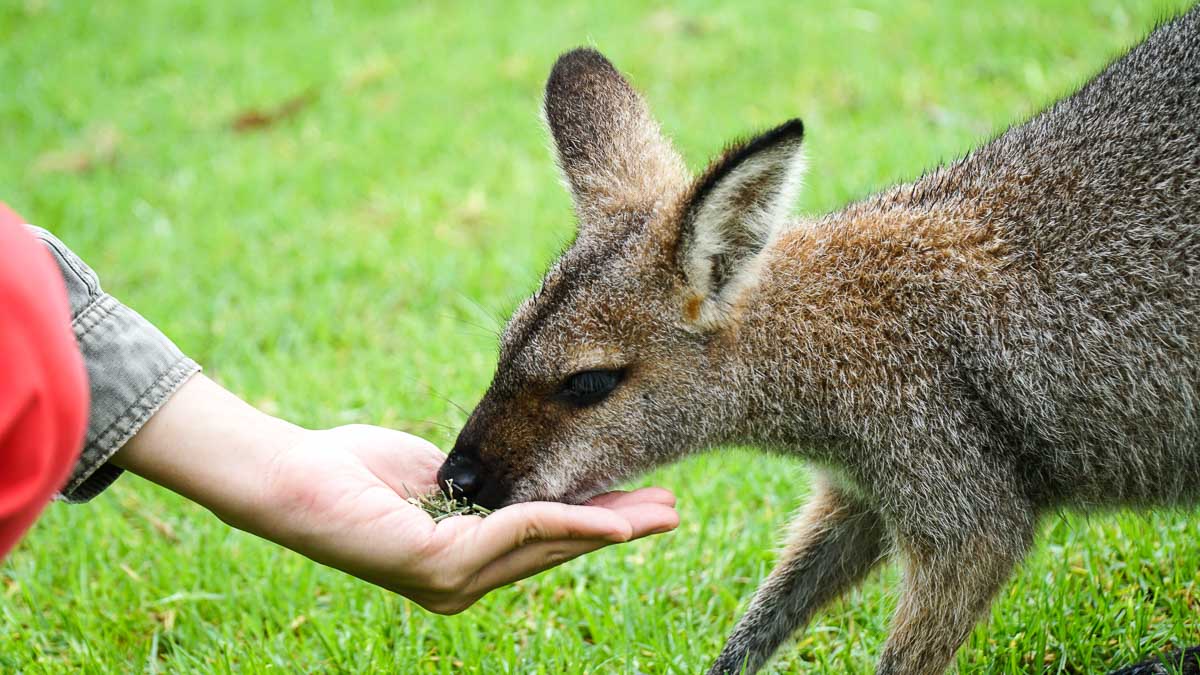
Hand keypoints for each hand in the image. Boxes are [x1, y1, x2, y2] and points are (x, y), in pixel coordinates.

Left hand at [113, 375, 679, 613]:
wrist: (289, 476)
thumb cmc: (351, 470)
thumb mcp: (437, 476)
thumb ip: (481, 486)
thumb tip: (524, 474)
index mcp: (465, 558)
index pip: (543, 538)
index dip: (597, 521)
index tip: (643, 502)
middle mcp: (463, 580)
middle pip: (556, 548)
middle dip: (617, 528)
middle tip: (671, 514)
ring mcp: (450, 578)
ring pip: (544, 545)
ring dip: (605, 528)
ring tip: (655, 516)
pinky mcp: (435, 564)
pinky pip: (511, 533)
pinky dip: (560, 523)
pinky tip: (601, 516)